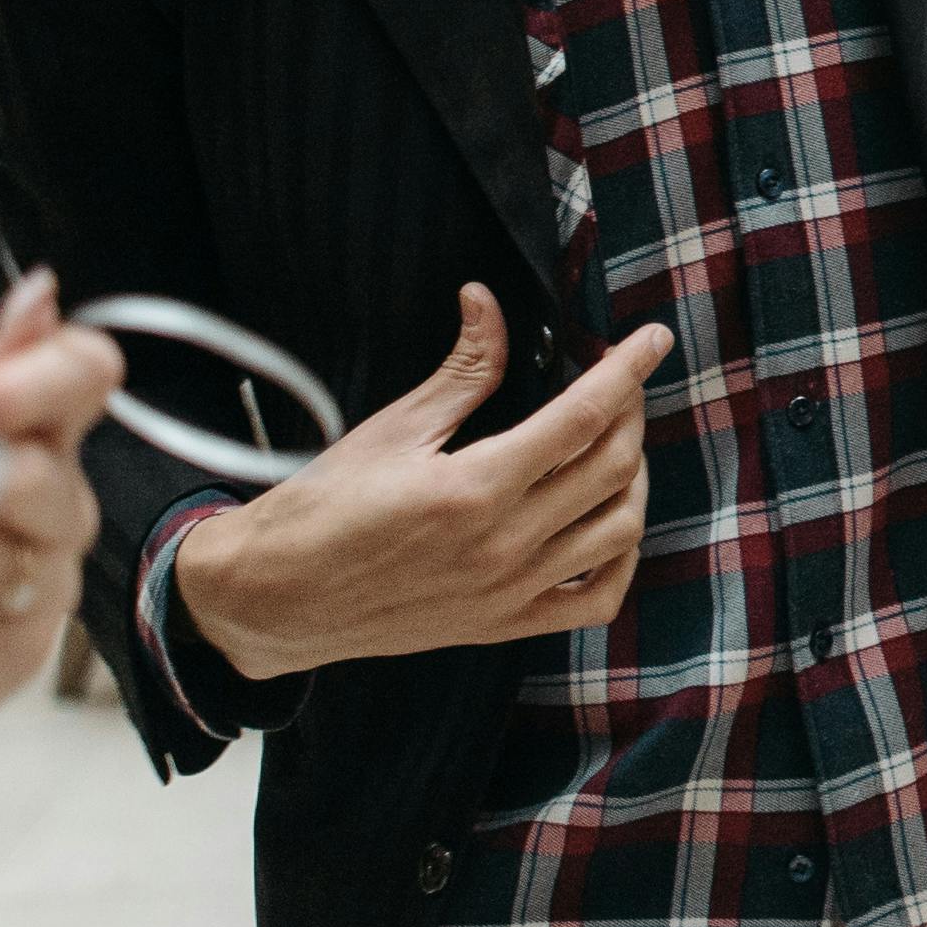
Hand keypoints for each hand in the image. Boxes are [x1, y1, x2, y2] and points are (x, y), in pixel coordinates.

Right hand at [169, 284, 654, 680]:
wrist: (274, 597)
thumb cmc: (321, 507)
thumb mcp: (392, 428)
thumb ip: (461, 370)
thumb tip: (487, 301)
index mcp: (476, 487)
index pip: (583, 416)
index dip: (627, 369)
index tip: (652, 340)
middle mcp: (505, 544)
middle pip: (613, 467)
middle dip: (630, 411)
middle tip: (616, 382)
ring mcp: (511, 592)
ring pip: (619, 529)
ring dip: (634, 478)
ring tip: (614, 443)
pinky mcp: (505, 625)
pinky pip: (597, 598)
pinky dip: (622, 557)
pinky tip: (610, 522)